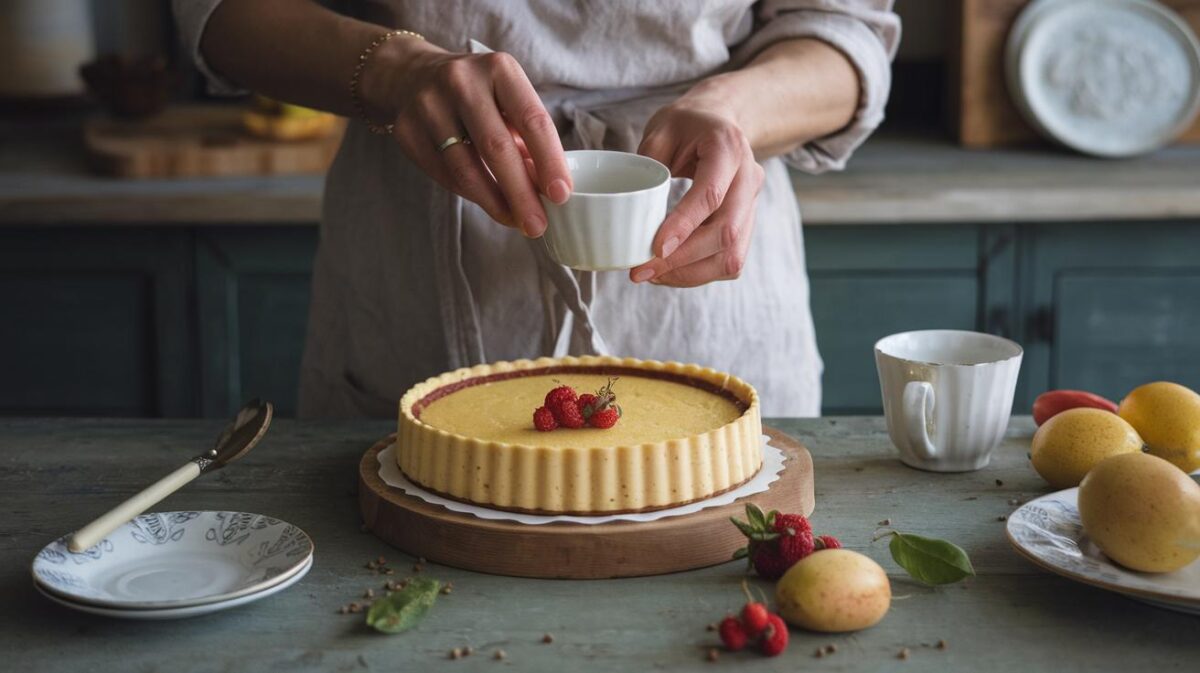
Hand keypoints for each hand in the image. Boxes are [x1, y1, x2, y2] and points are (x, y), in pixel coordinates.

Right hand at [364, 39, 570, 235]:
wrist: (415, 76)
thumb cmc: (479, 95)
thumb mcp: (509, 101)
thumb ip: (528, 141)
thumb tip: (550, 191)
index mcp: (499, 69)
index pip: (532, 120)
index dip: (550, 161)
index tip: (562, 195)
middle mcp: (462, 81)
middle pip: (497, 148)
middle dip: (521, 193)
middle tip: (537, 225)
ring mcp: (429, 104)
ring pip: (466, 168)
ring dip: (495, 202)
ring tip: (515, 220)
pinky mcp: (407, 129)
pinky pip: (444, 174)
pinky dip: (470, 194)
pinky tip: (488, 203)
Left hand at [630, 98, 764, 286]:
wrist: (720, 121)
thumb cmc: (687, 124)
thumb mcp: (661, 128)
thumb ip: (648, 164)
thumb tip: (635, 213)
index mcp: (728, 148)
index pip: (711, 195)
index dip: (683, 226)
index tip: (653, 249)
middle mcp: (749, 178)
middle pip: (726, 233)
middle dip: (682, 260)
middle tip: (642, 271)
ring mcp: (752, 204)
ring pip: (732, 256)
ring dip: (691, 274)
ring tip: (653, 275)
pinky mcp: (747, 224)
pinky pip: (730, 260)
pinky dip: (701, 273)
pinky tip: (672, 270)